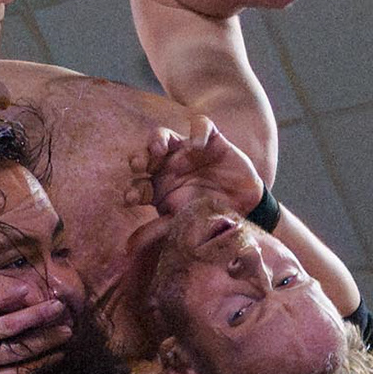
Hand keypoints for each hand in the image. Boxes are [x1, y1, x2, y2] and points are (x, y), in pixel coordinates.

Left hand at [142, 119, 266, 221]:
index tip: (132, 198)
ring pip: (164, 136)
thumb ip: (158, 230)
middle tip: (138, 165)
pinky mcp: (210, 140)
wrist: (245, 208)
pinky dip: (198, 131)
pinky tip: (198, 145)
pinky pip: (200, 125)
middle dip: (139, 159)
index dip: (134, 190)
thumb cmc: (210, 216)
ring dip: (157, 139)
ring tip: (159, 149)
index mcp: (158, 187)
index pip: (139, 185)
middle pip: (146, 156)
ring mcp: (186, 151)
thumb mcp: (184, 225)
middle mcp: (167, 167)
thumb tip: (128, 248)